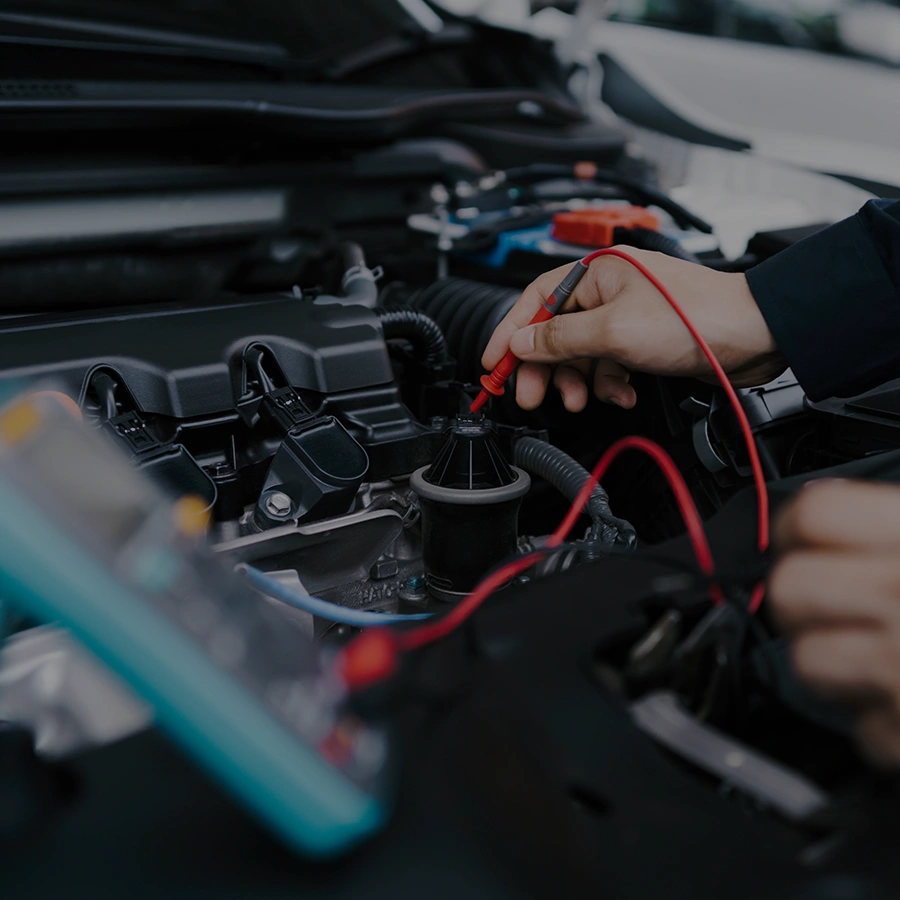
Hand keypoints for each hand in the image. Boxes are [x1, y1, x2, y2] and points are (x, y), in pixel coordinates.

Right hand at [481, 248, 785, 411]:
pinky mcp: (641, 339)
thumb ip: (559, 338)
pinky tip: (622, 392)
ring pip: (581, 353)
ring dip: (579, 380)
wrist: (754, 336)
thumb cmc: (695, 318)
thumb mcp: (613, 331)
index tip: (492, 363)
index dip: (509, 332)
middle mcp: (607, 291)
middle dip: (544, 367)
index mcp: (596, 273)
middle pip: (554, 331)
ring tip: (582, 400)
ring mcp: (625, 316)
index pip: (535, 299)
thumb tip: (520, 343)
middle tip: (531, 395)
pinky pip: (608, 363)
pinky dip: (610, 383)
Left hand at [770, 480, 899, 767]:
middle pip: (788, 589)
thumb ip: (893, 526)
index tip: (800, 536)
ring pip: (805, 661)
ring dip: (834, 662)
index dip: (797, 524)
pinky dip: (880, 721)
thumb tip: (829, 519)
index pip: (814, 514)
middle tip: (835, 601)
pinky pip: (861, 729)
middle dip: (802, 598)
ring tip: (878, 655)